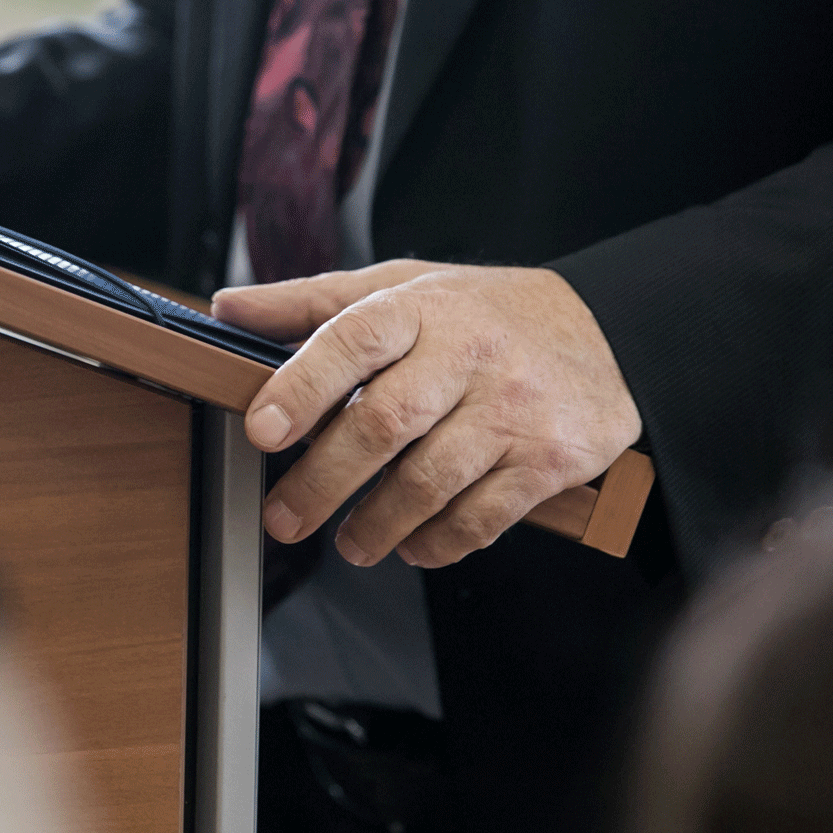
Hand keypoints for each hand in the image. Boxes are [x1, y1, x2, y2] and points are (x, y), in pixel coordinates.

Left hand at [212, 261, 641, 568]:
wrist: (605, 332)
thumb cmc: (482, 314)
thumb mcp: (402, 287)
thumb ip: (313, 303)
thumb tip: (227, 308)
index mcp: (423, 307)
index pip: (353, 339)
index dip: (302, 386)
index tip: (261, 430)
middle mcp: (472, 354)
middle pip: (385, 423)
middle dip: (324, 480)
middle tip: (284, 518)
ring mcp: (514, 409)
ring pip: (430, 480)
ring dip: (376, 524)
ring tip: (349, 544)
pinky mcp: (550, 459)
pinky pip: (482, 516)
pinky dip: (437, 542)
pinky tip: (412, 545)